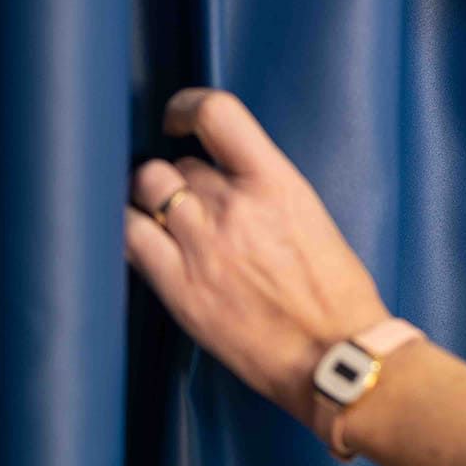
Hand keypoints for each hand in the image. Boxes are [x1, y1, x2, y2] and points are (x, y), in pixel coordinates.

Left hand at [125, 89, 390, 424]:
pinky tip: (141, 239)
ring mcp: (201, 245)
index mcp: (276, 183)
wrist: (336, 356)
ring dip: (150, 200)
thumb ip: (266, 192)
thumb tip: (229, 181)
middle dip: (180, 179)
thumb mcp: (313, 219)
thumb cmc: (337, 296)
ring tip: (162, 220)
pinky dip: (128, 230)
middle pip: (178, 163)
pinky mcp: (179, 287)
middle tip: (189, 202)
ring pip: (146, 188)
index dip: (186, 108)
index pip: (216, 113)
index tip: (181, 123)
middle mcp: (233, 206)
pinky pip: (128, 237)